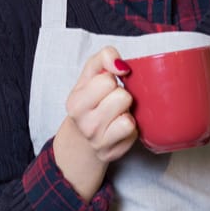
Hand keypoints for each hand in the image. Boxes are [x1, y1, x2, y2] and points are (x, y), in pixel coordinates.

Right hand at [52, 46, 137, 196]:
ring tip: (117, 114)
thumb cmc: (90, 101)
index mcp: (75, 102)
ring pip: (128, 118)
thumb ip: (103, 58)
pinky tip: (120, 127)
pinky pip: (133, 132)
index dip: (111, 80)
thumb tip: (122, 65)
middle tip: (112, 102)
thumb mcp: (89, 76)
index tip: (106, 87)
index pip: (107, 80)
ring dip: (127, 113)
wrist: (82, 140)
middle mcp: (85, 124)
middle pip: (122, 97)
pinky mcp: (114, 152)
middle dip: (121, 96)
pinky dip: (131, 128)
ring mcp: (98, 141)